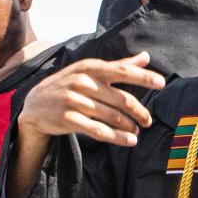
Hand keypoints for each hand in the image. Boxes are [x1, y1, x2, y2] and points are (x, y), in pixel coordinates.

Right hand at [18, 52, 164, 146]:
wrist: (35, 105)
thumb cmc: (69, 85)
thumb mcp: (90, 71)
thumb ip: (119, 65)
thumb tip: (146, 56)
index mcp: (89, 67)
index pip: (121, 70)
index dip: (143, 77)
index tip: (162, 83)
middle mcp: (82, 82)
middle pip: (120, 99)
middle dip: (139, 111)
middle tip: (148, 121)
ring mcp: (73, 101)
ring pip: (111, 116)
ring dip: (129, 126)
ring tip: (138, 132)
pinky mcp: (68, 119)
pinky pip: (98, 130)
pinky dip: (117, 137)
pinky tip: (130, 141)